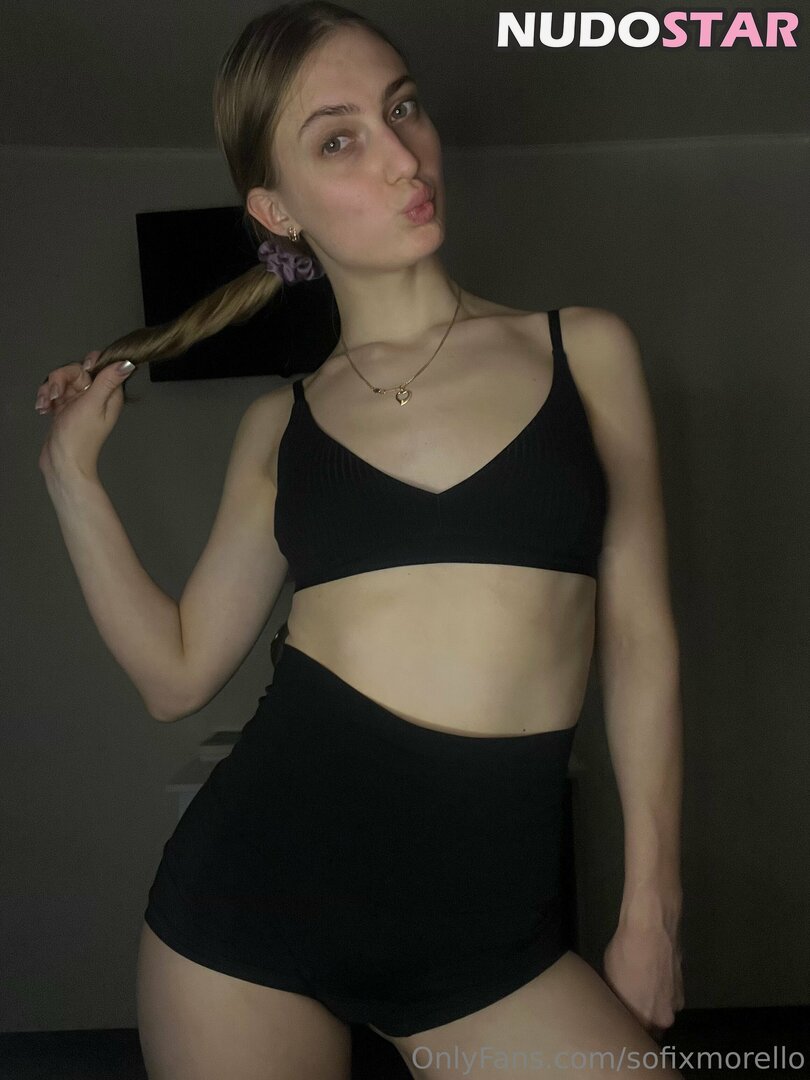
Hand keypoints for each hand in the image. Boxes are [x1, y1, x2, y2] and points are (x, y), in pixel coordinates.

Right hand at [36, 351, 134, 479]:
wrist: (62, 463)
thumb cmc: (79, 437)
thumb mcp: (93, 404)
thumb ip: (107, 381)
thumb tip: (128, 363)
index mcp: (109, 394)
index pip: (102, 365)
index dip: (89, 363)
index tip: (81, 371)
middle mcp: (95, 396)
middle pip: (76, 371)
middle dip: (60, 379)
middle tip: (55, 395)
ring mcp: (79, 402)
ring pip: (62, 381)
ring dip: (49, 390)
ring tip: (45, 406)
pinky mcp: (64, 408)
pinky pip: (54, 393)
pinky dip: (46, 398)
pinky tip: (42, 410)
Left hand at [602, 921, 683, 1040]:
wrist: (651, 928)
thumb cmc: (626, 954)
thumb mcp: (610, 980)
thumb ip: (618, 1002)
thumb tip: (616, 1008)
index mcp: (645, 1020)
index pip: (636, 1036)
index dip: (628, 1029)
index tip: (620, 1022)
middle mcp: (664, 1017)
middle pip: (652, 1026)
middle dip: (642, 1018)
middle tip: (629, 1003)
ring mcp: (676, 1001)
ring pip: (662, 1009)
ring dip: (653, 1003)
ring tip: (640, 983)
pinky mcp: (682, 985)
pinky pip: (668, 994)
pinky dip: (661, 989)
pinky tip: (650, 973)